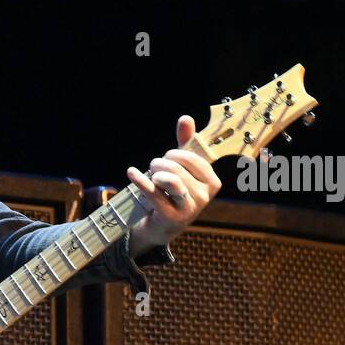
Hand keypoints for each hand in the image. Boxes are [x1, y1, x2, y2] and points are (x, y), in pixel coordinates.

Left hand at [126, 115, 221, 251]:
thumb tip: (186, 119)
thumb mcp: (182, 168)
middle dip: (161, 162)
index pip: (192, 157)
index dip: (175, 154)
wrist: (162, 225)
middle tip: (154, 167)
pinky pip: (154, 193)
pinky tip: (132, 172)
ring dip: (154, 172)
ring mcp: (189, 208)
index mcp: (213, 182)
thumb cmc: (174, 192)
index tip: (168, 159)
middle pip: (177, 167)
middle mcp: (205, 196)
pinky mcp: (171, 217)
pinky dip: (140, 180)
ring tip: (150, 173)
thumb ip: (186, 143)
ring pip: (169, 179)